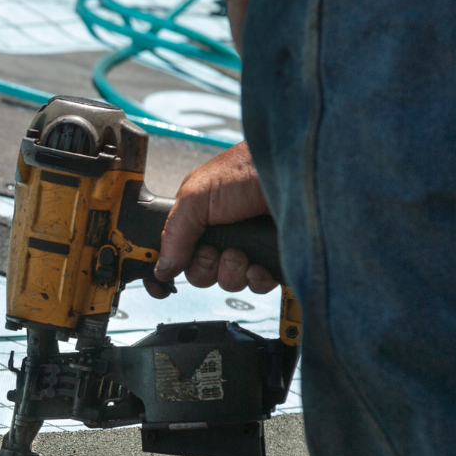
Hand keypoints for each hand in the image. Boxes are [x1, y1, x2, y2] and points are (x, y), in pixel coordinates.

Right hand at [145, 141, 276, 298]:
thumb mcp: (196, 196)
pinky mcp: (272, 258)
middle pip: (199, 273)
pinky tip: (259, 263)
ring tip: (242, 252)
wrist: (294, 172)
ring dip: (232, 272)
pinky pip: (257, 285)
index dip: (168, 269)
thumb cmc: (246, 169)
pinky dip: (257, 279)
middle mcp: (221, 234)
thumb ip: (173, 233)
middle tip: (215, 251)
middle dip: (205, 267)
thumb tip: (161, 268)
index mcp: (198, 218)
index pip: (175, 253)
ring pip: (228, 282)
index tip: (163, 282)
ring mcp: (248, 247)